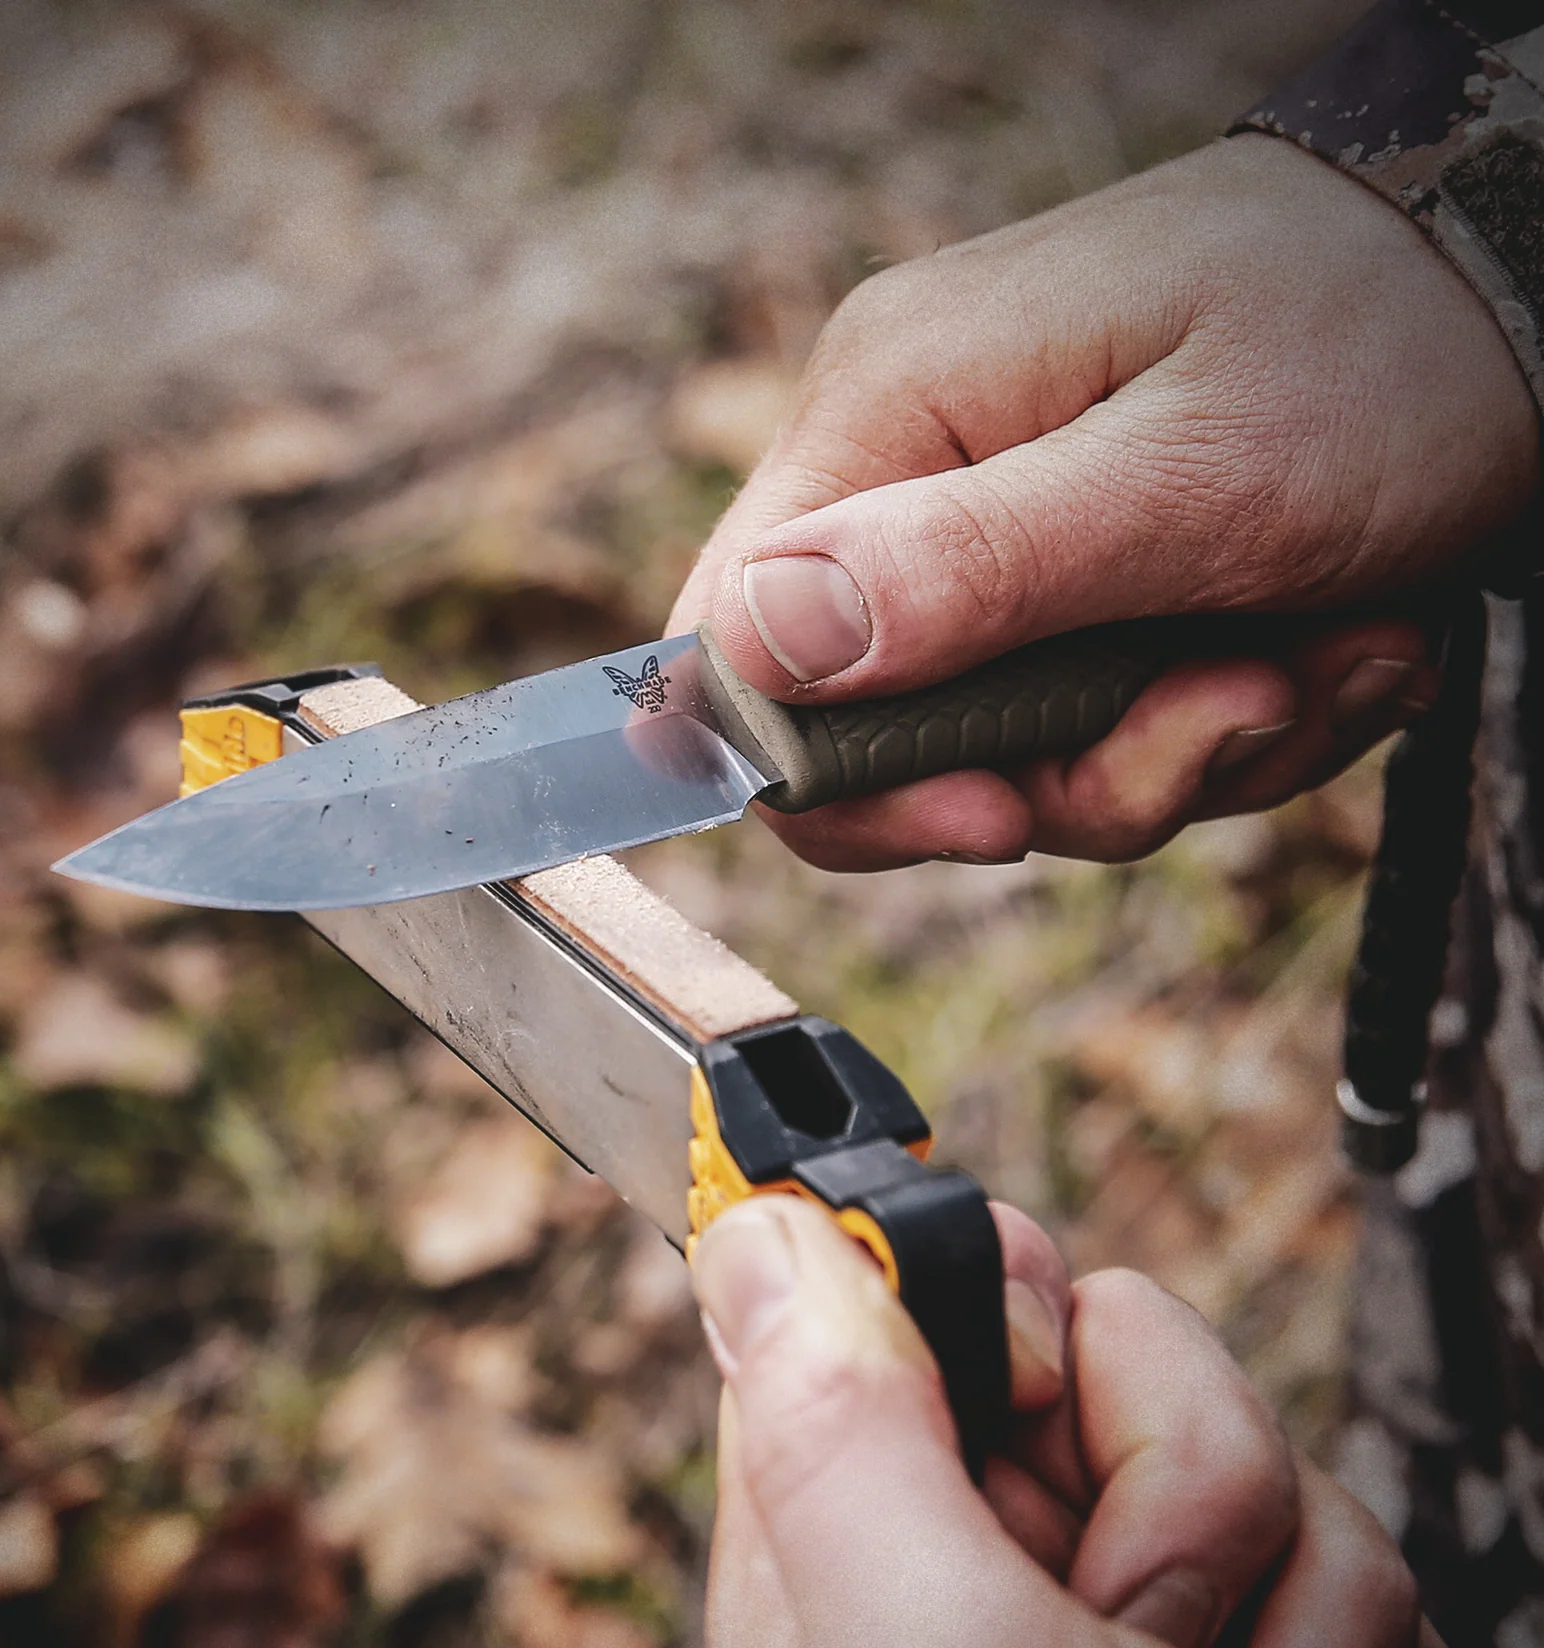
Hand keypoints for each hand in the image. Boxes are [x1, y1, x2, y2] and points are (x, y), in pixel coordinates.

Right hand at [665, 134, 1538, 869]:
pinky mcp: (1079, 570)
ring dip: (1185, 748)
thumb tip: (754, 651)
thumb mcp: (1189, 480)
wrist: (1534, 275)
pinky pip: (1102, 721)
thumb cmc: (1384, 341)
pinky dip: (1225, 721)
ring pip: (1016, 748)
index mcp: (892, 411)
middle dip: (1074, 772)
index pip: (740, 654)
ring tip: (1333, 656)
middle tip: (1235, 709)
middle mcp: (919, 470)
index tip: (1003, 814)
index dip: (843, 782)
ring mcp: (999, 524)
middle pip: (890, 734)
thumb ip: (964, 572)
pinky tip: (1334, 645)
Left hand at [690, 1195, 1470, 1647]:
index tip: (1039, 1395)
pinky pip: (1341, 1552)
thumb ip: (837, 1433)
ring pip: (1238, 1446)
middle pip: (1092, 1348)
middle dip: (1174, 1477)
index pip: (890, 1301)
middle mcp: (971, 1567)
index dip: (993, 1318)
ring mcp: (1119, 1613)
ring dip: (1286, 1594)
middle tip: (1141, 1624)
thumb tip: (754, 1228)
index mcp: (845, 1546)